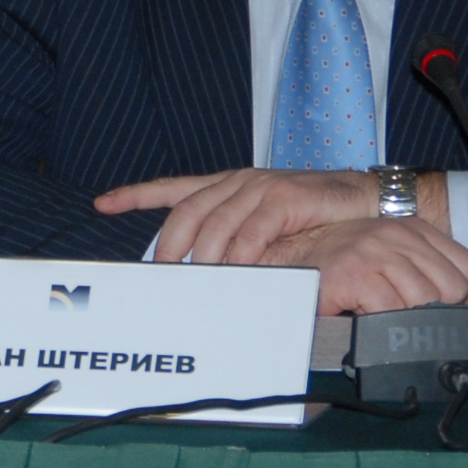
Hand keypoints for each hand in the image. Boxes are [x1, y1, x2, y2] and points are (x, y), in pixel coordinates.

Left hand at [94, 167, 393, 263]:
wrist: (364, 199)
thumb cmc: (314, 214)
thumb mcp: (264, 222)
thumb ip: (233, 237)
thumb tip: (201, 270)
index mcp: (227, 184)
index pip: (172, 188)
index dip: (135, 195)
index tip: (104, 204)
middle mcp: (238, 182)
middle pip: (187, 214)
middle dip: (170, 247)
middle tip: (162, 277)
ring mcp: (261, 187)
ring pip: (217, 225)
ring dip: (204, 259)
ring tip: (197, 285)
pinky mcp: (286, 197)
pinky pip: (252, 232)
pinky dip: (241, 256)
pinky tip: (235, 273)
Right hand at [264, 215, 467, 313]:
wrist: (284, 263)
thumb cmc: (340, 268)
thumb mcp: (399, 268)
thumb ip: (445, 281)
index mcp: (412, 228)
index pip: (466, 269)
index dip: (452, 298)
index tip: (423, 304)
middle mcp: (396, 233)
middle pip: (450, 291)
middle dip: (427, 313)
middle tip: (395, 314)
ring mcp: (374, 250)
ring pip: (424, 304)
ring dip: (401, 321)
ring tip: (376, 315)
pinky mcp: (353, 272)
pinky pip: (391, 314)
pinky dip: (380, 326)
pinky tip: (361, 316)